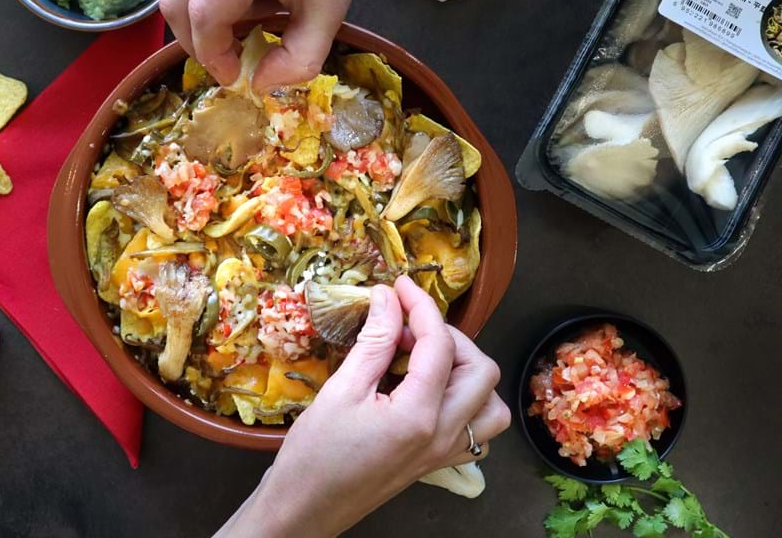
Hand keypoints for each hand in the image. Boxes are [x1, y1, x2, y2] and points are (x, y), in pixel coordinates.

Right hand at [160, 0, 391, 89]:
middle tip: (227, 59)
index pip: (203, 16)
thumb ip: (300, 57)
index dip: (213, 56)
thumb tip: (259, 83)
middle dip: (197, 42)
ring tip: (249, 19)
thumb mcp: (330, 7)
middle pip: (175, 2)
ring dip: (206, 14)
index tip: (235, 75)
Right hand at [216, 276, 510, 536]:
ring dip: (466, 370)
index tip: (399, 286)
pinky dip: (464, 400)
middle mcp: (442, 435)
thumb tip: (387, 298)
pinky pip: (476, 428)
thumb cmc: (314, 454)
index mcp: (418, 415)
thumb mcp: (341, 389)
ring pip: (489, 403)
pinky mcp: (438, 462)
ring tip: (425, 357)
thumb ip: (374, 341)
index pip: (439, 345)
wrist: (305, 508)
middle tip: (407, 325)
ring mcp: (445, 452)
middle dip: (449, 336)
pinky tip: (429, 389)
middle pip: (480, 370)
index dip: (421, 306)